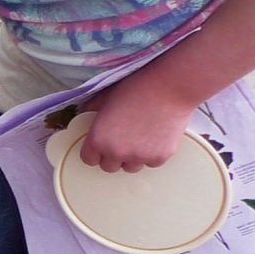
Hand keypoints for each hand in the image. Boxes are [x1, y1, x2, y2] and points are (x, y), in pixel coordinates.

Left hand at [78, 77, 196, 172]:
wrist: (170, 86)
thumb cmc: (138, 87)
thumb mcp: (105, 97)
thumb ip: (91, 111)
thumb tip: (85, 115)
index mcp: (98, 139)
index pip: (89, 159)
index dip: (95, 152)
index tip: (102, 146)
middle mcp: (116, 152)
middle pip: (109, 167)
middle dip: (114, 156)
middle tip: (123, 138)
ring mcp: (138, 157)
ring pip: (131, 167)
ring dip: (133, 157)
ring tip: (141, 136)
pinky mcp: (159, 157)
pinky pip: (151, 163)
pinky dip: (153, 153)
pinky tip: (155, 135)